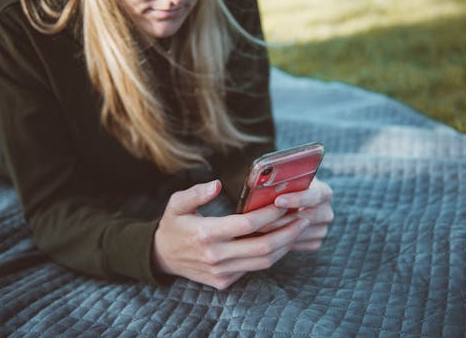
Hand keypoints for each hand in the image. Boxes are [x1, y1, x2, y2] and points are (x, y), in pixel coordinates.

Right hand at [152, 180, 310, 289]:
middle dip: (288, 233)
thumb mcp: (176, 203)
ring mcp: (221, 272)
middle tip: (303, 219)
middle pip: (263, 247)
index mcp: (205, 233)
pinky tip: (280, 241)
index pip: (247, 225)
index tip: (285, 203)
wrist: (161, 256)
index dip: (270, 214)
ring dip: (284, 246)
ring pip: (263, 262)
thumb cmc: (173, 225)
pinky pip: (254, 269)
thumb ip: (196, 193)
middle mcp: (215, 256)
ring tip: (297, 229)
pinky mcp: (224, 282)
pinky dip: (270, 255)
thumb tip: (217, 184)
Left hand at [257, 178, 333, 251]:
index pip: (314, 196)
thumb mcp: (287, 181)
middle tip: (258, 221)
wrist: (294, 202)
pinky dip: (280, 241)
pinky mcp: (315, 242)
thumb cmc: (286, 187)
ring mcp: (322, 229)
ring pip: (297, 234)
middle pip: (304, 218)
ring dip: (275, 232)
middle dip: (279, 220)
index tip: (278, 201)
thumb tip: (259, 184)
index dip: (296, 199)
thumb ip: (280, 183)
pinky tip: (264, 236)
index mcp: (323, 192)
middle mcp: (326, 212)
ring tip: (255, 230)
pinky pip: (296, 244)